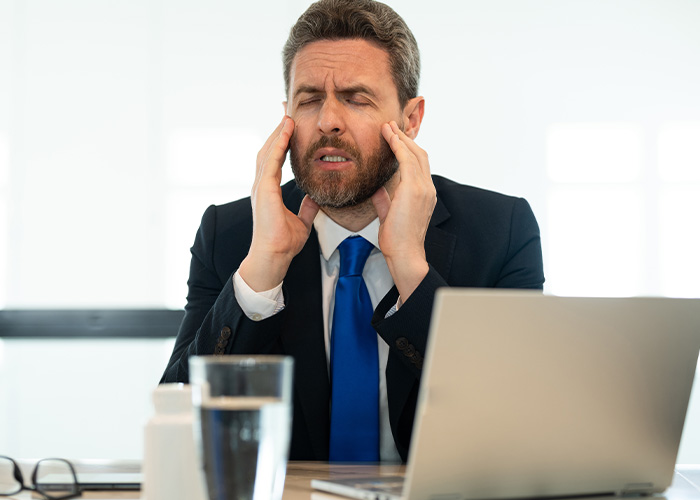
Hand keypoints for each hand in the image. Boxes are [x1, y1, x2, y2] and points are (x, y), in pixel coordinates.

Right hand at [239, 116, 319, 291]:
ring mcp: (260, 186)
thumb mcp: (301, 222)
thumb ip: (306, 209)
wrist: (274, 257)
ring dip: (277, 132)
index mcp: (268, 190)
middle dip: (277, 129)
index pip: (274, 158)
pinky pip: (271, 161)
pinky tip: (285, 131)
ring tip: (287, 114)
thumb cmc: (283, 243)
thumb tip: (314, 199)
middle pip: (268, 148)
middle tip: (285, 109)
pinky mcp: (264, 190)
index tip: (288, 124)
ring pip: (268, 151)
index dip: (281, 140)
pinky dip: (278, 144)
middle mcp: (261, 185)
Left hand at [372, 121, 435, 300]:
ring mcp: (424, 187)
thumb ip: (385, 200)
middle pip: (420, 155)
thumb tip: (377, 190)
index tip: (394, 139)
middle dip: (405, 138)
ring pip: (415, 153)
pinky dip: (398, 145)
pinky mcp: (414, 188)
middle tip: (391, 126)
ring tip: (388, 126)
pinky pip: (407, 159)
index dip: (407, 150)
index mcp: (424, 194)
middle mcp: (428, 188)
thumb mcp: (389, 215)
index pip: (418, 165)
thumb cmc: (397, 240)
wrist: (405, 254)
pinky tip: (389, 136)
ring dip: (401, 138)